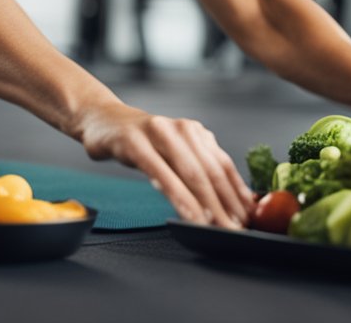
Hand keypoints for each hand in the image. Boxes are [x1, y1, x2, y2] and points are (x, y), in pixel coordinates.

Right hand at [75, 101, 251, 228]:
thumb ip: (195, 171)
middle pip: (210, 171)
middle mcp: (182, 129)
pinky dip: (179, 197)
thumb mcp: (172, 153)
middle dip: (226, 204)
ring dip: (206, 203)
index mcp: (195, 132)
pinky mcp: (135, 143)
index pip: (223, 165)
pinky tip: (188, 215)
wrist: (101, 120)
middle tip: (236, 229)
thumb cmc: (139, 142)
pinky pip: (162, 173)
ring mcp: (158, 133)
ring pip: (190, 172)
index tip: (248, 218)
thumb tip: (227, 204)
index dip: (238, 193)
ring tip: (217, 227)